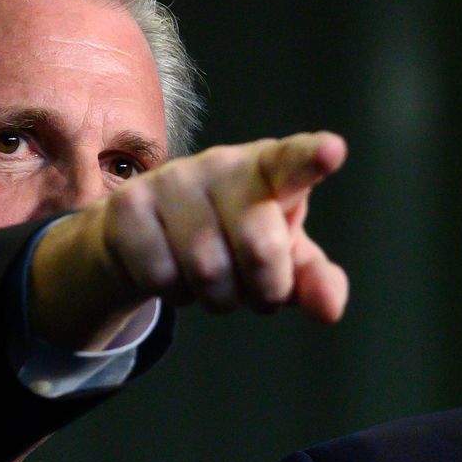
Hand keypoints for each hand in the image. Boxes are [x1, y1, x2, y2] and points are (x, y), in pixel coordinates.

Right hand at [30, 132, 348, 348]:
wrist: (144, 238)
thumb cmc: (229, 241)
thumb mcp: (279, 260)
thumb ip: (312, 279)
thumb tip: (330, 309)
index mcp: (268, 170)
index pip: (292, 163)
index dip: (311, 158)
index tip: (332, 152)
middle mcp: (222, 164)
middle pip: (258, 247)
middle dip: (263, 288)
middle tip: (257, 288)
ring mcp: (171, 180)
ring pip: (207, 271)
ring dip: (218, 297)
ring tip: (213, 279)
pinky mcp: (129, 205)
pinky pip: (163, 277)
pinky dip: (176, 293)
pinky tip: (173, 271)